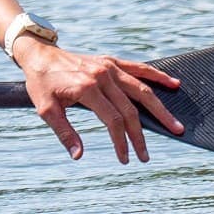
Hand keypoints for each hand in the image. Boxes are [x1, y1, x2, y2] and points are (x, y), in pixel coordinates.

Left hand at [14, 40, 183, 163]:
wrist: (38, 55)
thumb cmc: (41, 84)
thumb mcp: (46, 110)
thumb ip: (64, 132)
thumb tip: (79, 156)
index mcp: (87, 89)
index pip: (113, 120)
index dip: (121, 142)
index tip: (125, 158)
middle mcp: (102, 76)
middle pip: (130, 110)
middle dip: (140, 135)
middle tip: (146, 156)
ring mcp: (109, 67)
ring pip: (142, 90)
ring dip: (160, 109)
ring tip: (175, 126)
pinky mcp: (111, 61)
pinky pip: (139, 68)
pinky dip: (157, 76)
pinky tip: (174, 84)